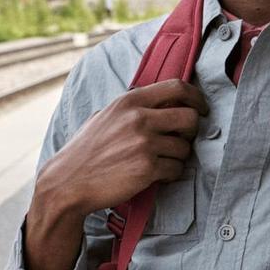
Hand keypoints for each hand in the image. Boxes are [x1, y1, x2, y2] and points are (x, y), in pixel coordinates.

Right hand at [23, 80, 208, 269]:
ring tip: (162, 161)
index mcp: (129, 101)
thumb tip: (161, 103)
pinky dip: (170, 174)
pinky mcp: (147, 168)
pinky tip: (156, 175)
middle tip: (185, 139)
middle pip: (190, 118)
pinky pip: (176, 169)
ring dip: (179, 157)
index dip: (196, 97)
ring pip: (185, 148)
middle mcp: (139, 119)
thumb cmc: (85, 151)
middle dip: (193, 131)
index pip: (177, 87)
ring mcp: (144, 144)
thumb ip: (131, 108)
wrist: (68, 182)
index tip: (201, 108)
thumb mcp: (105, 116)